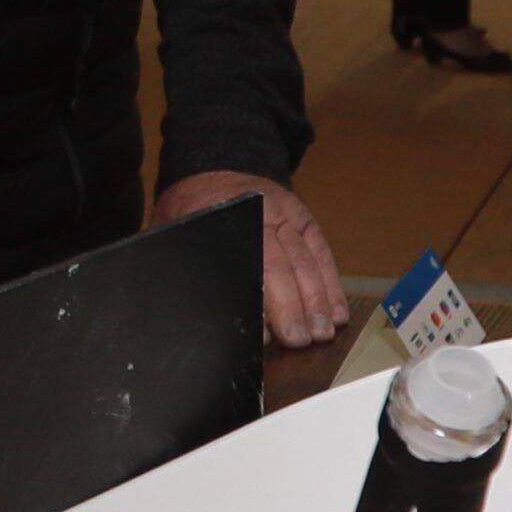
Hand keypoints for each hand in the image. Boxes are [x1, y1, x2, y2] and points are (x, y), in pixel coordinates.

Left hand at [156, 168, 346, 348]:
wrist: (213, 172)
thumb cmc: (191, 213)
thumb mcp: (175, 235)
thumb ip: (183, 268)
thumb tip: (188, 315)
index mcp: (224, 222)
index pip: (250, 266)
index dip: (261, 301)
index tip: (268, 333)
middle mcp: (259, 215)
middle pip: (281, 266)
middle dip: (294, 307)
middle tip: (300, 340)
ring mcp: (285, 215)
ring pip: (305, 260)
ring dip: (317, 300)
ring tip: (321, 333)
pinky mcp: (303, 219)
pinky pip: (321, 253)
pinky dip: (331, 283)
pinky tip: (336, 311)